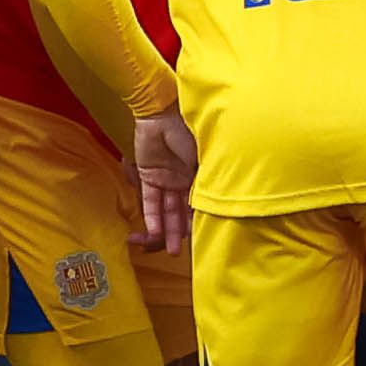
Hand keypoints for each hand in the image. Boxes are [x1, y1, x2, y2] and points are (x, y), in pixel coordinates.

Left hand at [129, 109, 197, 249]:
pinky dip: (152, 215)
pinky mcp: (148, 176)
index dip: (199, 223)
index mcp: (199, 176)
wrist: (162, 112)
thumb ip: (206, 180)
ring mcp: (166, 180)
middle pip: (181, 213)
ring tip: (168, 249)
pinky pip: (150, 200)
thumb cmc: (187, 130)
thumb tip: (216, 205)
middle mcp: (183, 182)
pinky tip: (154, 231)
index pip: (199, 205)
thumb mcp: (203, 157)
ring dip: (167, 230)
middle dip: (179, 234)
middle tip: (178, 252)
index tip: (201, 239)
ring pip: (166, 211)